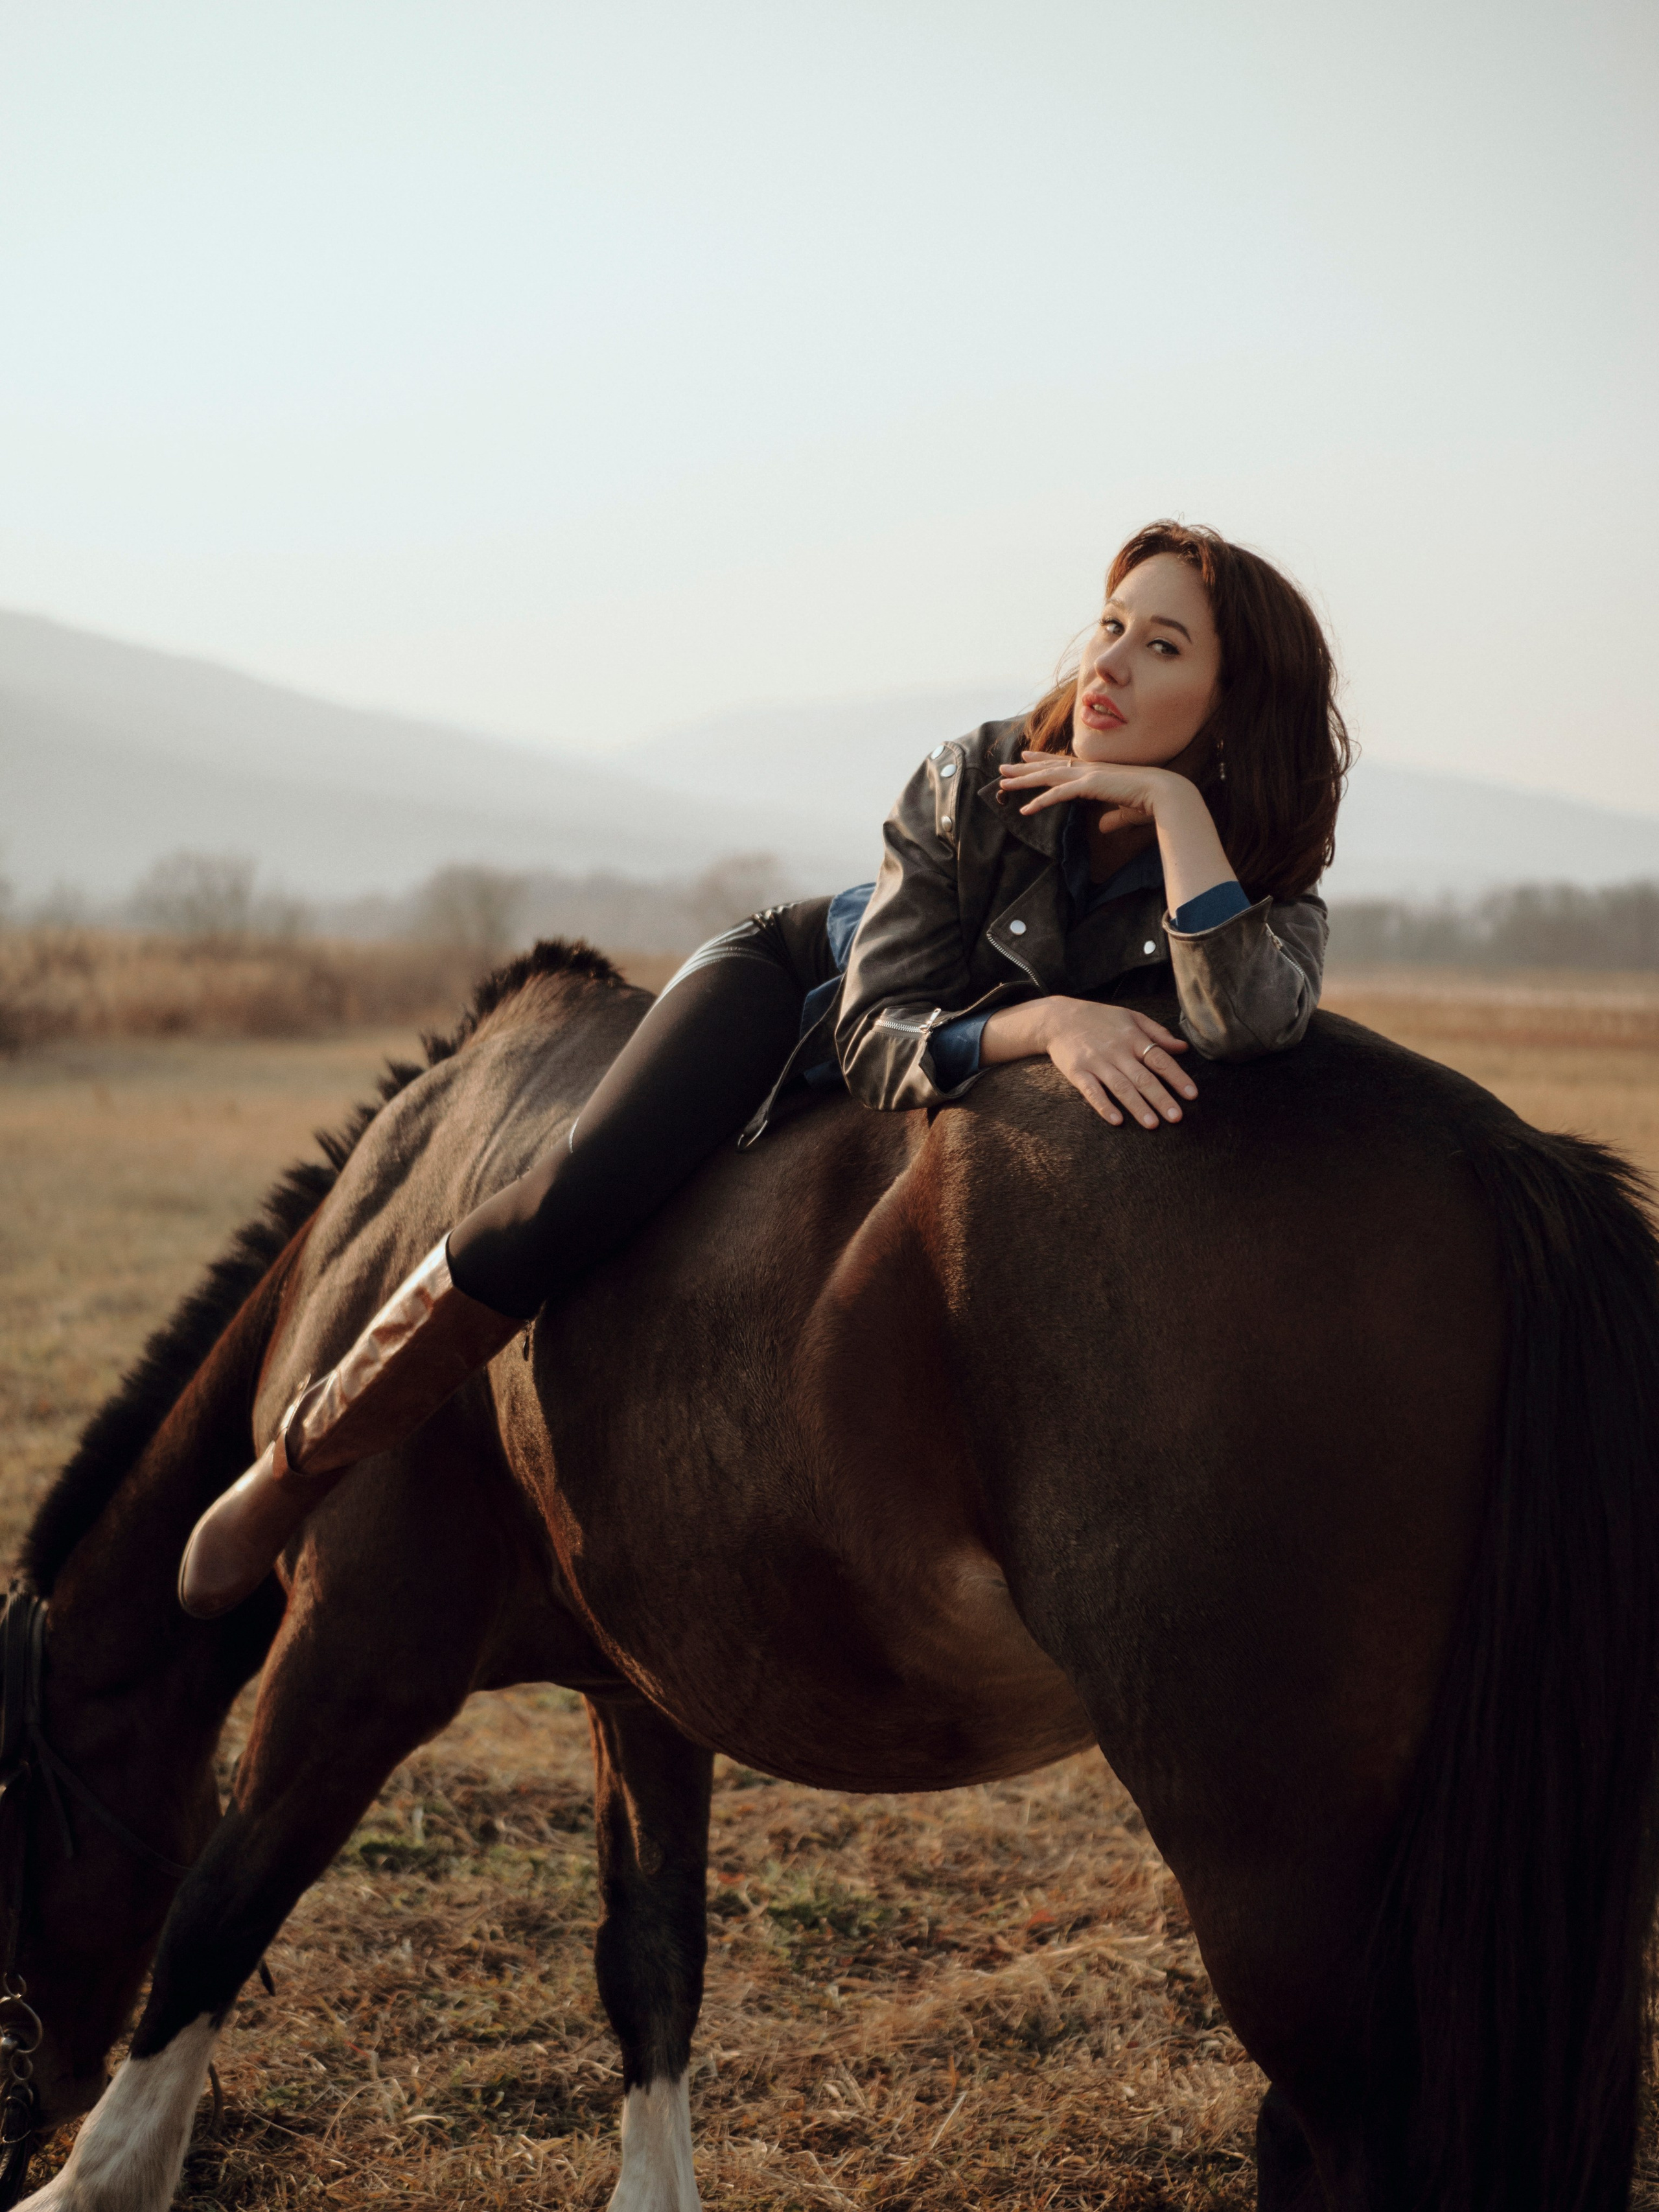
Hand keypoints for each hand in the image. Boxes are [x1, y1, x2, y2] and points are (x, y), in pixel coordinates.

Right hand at [981, 997, 1196, 1127]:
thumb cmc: (1100, 1019)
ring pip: (1121, 1088)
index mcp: (1133, 1037)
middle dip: (1161, 1098)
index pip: (1160, 1059)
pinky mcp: (1078, 1072)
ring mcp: (1097, 1062)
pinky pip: (1092, 1092)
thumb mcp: (1132, 1017)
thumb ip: (1158, 1033)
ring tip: (1153, 1125)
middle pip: (1143, 1078)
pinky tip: (1117, 1120)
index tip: (1192, 1095)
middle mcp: (1117, 1051)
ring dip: (1138, 1107)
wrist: (1059, 1018)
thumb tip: (1183, 1048)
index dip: (1177, 1077)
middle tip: (1177, 1118)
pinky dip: (1104, 1106)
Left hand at [999, 750, 1182, 836]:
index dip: (1043, 760)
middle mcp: (1089, 769)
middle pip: (1049, 767)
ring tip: (1003, 783)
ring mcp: (1087, 775)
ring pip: (1047, 777)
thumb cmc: (1148, 802)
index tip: (1026, 756)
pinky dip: (1040, 802)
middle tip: (1003, 768)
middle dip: (1024, 768)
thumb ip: (1112, 819)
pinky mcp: (1089, 786)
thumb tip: (1103, 829)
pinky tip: (1024, 810)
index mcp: (1096, 771)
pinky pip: (1058, 795)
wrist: (1164, 793)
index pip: (1063, 763)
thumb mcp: (1125, 813)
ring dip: (1024, 781)